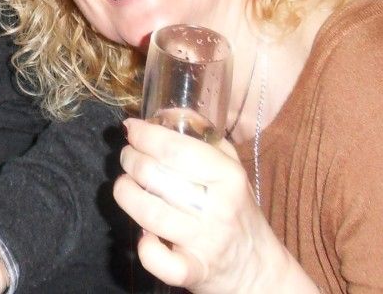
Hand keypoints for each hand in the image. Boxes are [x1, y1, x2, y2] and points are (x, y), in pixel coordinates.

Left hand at [114, 119, 316, 293]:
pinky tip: (145, 234)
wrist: (256, 267)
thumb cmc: (236, 209)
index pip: (175, 148)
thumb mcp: (229, 167)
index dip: (144, 135)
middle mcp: (218, 207)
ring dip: (126, 194)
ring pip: (147, 213)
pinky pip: (158, 260)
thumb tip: (164, 111)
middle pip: (154, 175)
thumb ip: (202, 135)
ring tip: (126, 186)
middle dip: (130, 160)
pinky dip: (145, 248)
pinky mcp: (194, 271)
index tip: (132, 129)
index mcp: (227, 175)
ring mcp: (205, 241)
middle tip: (127, 157)